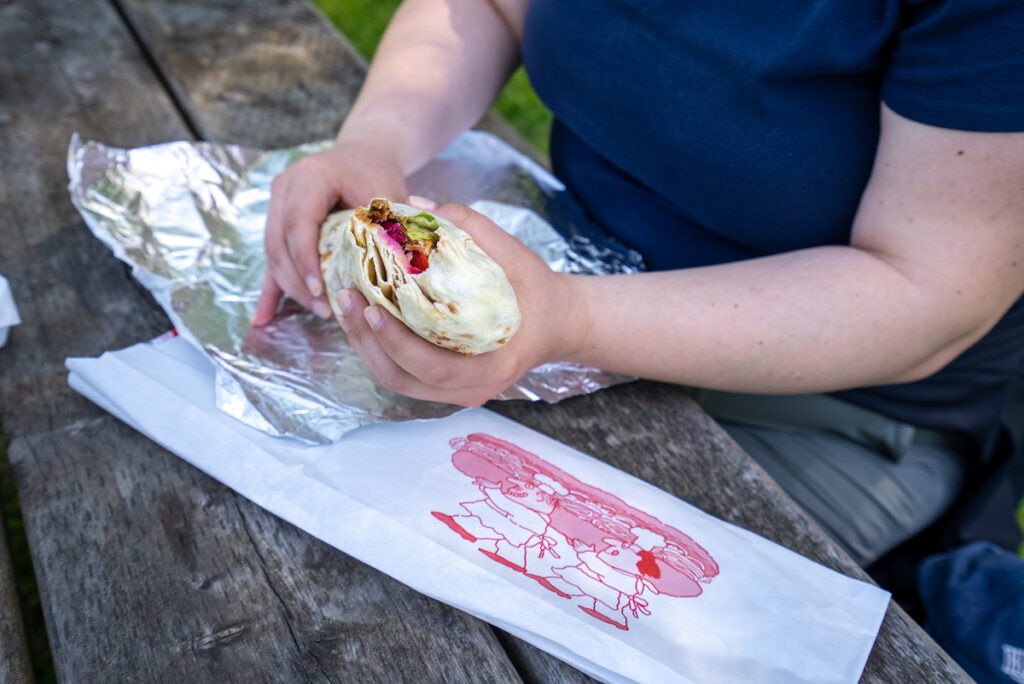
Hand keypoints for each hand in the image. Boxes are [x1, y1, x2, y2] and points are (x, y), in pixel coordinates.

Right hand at [252, 141, 407, 325]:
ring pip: (274, 253)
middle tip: (324, 309)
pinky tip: (262, 321)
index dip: (305, 259)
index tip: (320, 290)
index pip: (298, 222)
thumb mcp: (388, 193)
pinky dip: (271, 290)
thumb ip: (390, 224)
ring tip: (319, 311)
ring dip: (292, 286)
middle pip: (279, 242)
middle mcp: (285, 187)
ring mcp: (277, 205)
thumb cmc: (377, 173)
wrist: (363, 154)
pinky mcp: (277, 223)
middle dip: (298, 281)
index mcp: (309, 177)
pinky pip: (273, 260)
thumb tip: (402, 267)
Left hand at [333, 200, 582, 406]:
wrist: (558, 322)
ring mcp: (458, 393)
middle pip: (402, 379)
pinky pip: (403, 376)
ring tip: (348, 307)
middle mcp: (472, 389)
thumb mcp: (512, 253)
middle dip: (367, 341)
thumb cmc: (534, 289)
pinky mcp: (446, 388)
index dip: (396, 342)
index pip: (431, 367)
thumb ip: (468, 227)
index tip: (372, 307)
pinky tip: (364, 318)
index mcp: (492, 365)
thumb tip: (416, 205)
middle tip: (348, 299)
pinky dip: (379, 349)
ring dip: (366, 347)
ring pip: (397, 381)